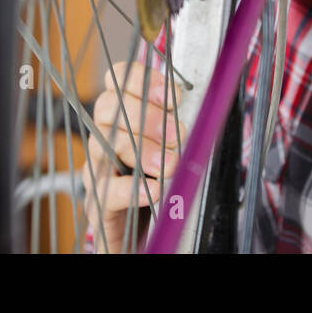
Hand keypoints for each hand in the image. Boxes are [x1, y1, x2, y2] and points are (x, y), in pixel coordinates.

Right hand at [81, 61, 188, 252]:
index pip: (117, 79)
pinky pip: (109, 190)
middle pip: (108, 107)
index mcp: (122, 115)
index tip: (172, 95)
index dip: (141, 79)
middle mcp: (104, 137)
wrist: (146, 233)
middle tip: (176, 132)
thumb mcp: (175, 146)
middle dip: (146, 116)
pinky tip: (155, 190)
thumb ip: (185, 123)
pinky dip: (134, 190)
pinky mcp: (99, 203)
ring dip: (143, 151)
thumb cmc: (164, 182)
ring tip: (171, 164)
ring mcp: (97, 169)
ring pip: (105, 145)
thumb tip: (214, 102)